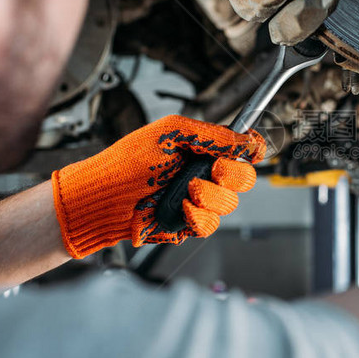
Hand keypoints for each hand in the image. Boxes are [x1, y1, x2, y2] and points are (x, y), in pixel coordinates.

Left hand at [51, 116, 265, 258]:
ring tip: (184, 190)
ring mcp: (199, 201)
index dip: (253, 148)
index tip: (253, 150)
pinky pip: (211, 224)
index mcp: (202, 149)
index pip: (241, 147)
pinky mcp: (190, 224)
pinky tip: (180, 208)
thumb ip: (212, 135)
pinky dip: (196, 216)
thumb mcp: (171, 133)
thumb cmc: (128, 162)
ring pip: (229, 202)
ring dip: (208, 195)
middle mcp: (204, 174)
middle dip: (233, 174)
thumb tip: (245, 139)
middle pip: (244, 177)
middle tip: (213, 170)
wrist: (105, 198)